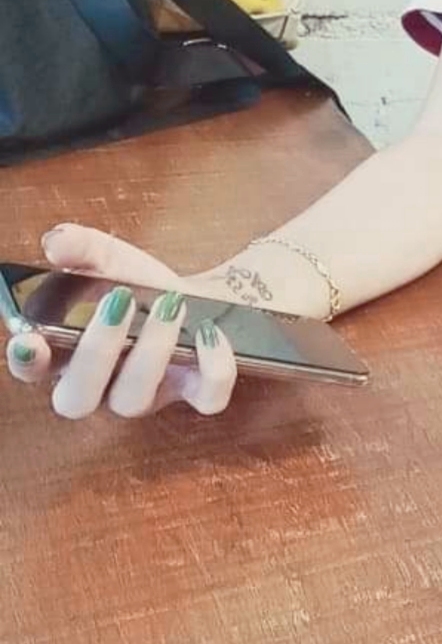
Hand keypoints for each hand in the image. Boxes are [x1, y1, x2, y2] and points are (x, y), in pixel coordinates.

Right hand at [6, 224, 236, 419]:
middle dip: (94, 352)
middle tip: (119, 302)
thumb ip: (80, 247)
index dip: (27, 361)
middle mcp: (101, 385)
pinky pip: (205, 398)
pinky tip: (208, 330)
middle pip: (76, 399)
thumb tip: (56, 243)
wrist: (198, 296)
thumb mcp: (110, 259)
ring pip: (134, 400)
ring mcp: (148, 395)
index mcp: (68, 354)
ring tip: (170, 303)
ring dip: (151, 351)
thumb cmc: (141, 286)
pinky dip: (212, 366)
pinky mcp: (195, 392)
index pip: (33, 369)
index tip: (32, 338)